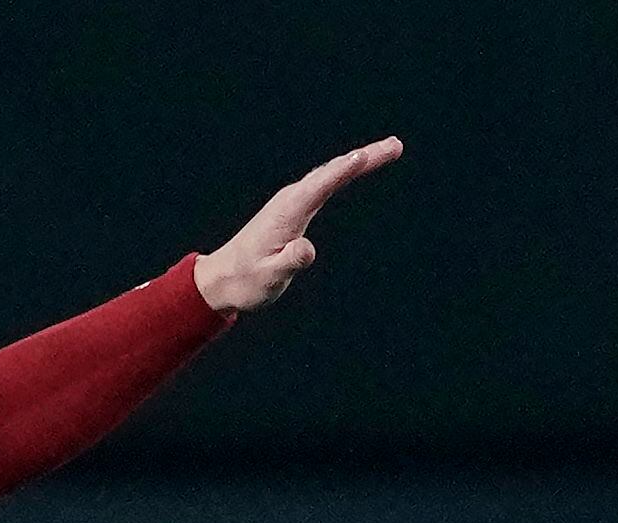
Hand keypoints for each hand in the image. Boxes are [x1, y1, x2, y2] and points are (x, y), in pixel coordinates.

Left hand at [194, 136, 403, 314]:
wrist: (222, 279)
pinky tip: (359, 164)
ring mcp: (292, 201)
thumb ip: (289, 263)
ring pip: (331, 173)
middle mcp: (291, 200)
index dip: (344, 170)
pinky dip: (345, 170)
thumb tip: (307, 250)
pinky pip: (326, 181)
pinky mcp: (294, 207)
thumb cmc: (247, 282)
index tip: (366, 155)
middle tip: (396, 146)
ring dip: (360, 159)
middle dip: (365, 157)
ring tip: (390, 149)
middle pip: (332, 172)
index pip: (321, 185)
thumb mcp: (269, 278)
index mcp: (287, 212)